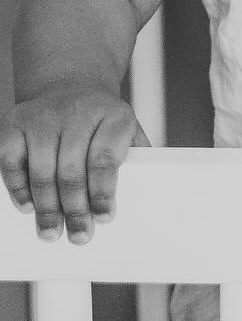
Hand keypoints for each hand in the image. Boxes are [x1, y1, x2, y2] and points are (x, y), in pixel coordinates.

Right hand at [0, 91, 149, 244]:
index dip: (103, 193)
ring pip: (42, 171)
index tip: (104, 218)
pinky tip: (29, 206)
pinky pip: (12, 162)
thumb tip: (150, 194)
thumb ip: (136, 157)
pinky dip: (19, 188)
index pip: (105, 159)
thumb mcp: (127, 130)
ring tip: (52, 231)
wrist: (72, 85)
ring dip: (47, 208)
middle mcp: (78, 111)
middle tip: (79, 235)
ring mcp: (43, 116)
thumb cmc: (102, 120)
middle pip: (72, 170)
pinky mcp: (14, 123)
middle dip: (75, 209)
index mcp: (113, 114)